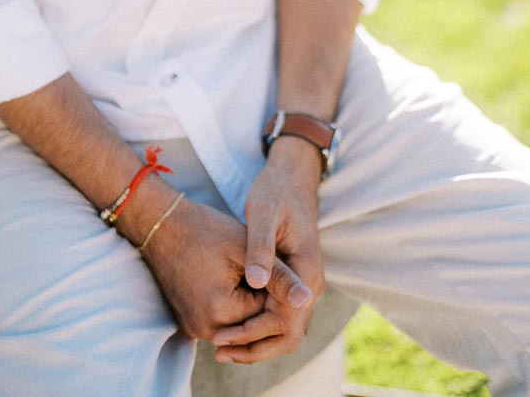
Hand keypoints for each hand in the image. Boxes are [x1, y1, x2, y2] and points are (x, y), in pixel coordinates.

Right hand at [139, 195, 312, 342]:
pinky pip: (222, 320)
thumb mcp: (246, 247)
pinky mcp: (190, 322)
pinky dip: (233, 302)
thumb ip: (279, 276)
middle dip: (264, 297)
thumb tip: (308, 298)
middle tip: (266, 265)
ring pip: (239, 322)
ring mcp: (195, 329)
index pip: (268, 312)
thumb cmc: (204, 229)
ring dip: (249, 300)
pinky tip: (234, 277)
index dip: (277, 287)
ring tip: (247, 268)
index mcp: (221, 313)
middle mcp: (205, 330)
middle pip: (253, 321)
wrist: (161, 224)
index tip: (278, 261)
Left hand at [211, 139, 324, 363]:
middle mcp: (310, 285)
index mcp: (307, 271)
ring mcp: (304, 286)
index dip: (253, 332)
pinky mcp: (292, 282)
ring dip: (256, 342)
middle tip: (219, 351)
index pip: (285, 320)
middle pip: (289, 335)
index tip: (222, 336)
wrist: (291, 179)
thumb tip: (256, 283)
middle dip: (255, 348)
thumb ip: (261, 248)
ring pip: (285, 330)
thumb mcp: (263, 214)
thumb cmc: (275, 192)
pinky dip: (259, 328)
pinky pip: (280, 317)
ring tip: (221, 345)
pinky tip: (232, 327)